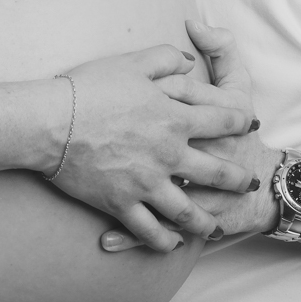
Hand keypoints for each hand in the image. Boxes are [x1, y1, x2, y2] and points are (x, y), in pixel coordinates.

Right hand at [50, 44, 259, 252]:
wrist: (50, 123)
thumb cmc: (89, 88)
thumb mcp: (133, 62)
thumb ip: (167, 58)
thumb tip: (189, 61)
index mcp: (175, 118)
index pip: (223, 120)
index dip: (240, 121)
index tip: (250, 124)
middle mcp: (169, 155)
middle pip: (218, 172)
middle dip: (238, 178)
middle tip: (249, 181)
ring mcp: (146, 184)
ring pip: (188, 212)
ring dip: (206, 222)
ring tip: (216, 227)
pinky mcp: (121, 204)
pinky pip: (149, 230)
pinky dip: (163, 241)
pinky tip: (172, 243)